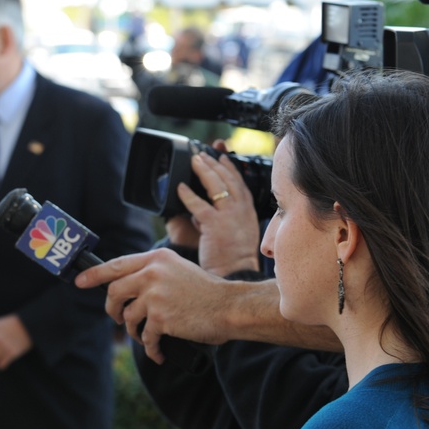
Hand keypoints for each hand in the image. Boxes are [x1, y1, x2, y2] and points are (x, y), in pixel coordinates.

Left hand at [75, 248, 232, 361]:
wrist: (229, 307)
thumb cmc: (206, 293)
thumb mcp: (178, 270)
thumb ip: (152, 274)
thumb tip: (124, 288)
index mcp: (156, 258)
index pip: (117, 265)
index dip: (95, 274)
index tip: (79, 281)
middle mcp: (152, 273)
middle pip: (115, 292)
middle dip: (113, 310)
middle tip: (118, 318)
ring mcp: (155, 295)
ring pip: (129, 317)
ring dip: (135, 331)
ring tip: (147, 337)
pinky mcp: (161, 317)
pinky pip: (146, 337)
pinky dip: (151, 348)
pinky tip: (158, 353)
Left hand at [178, 145, 260, 275]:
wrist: (235, 275)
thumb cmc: (233, 258)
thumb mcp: (237, 233)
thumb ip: (222, 217)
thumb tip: (201, 207)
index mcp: (248, 212)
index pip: (240, 182)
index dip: (230, 167)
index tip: (222, 155)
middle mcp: (241, 210)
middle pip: (228, 178)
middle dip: (214, 163)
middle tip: (201, 153)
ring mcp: (230, 216)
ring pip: (217, 186)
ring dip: (204, 170)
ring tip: (194, 161)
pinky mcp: (215, 225)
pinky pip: (199, 205)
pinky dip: (189, 195)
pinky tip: (180, 188)